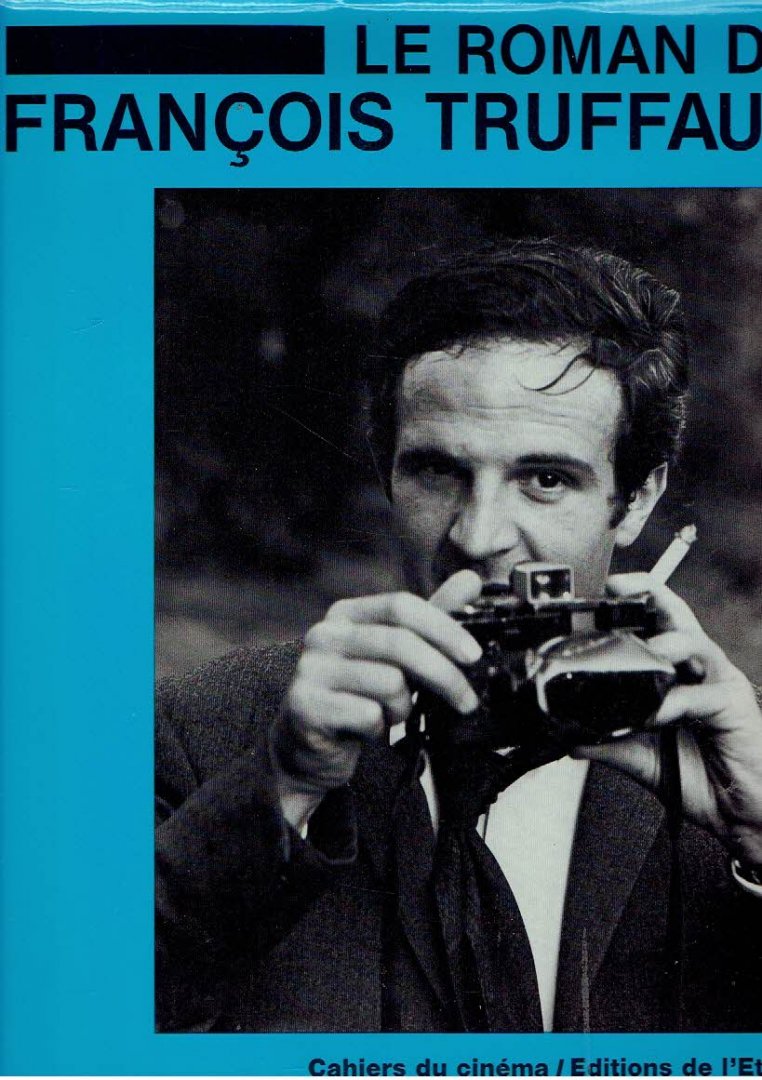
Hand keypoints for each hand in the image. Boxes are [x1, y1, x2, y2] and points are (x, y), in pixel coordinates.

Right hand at [271, 570, 482, 824]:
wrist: (308, 749)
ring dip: (403, 708)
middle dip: (443, 675)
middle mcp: (323, 634)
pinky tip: (367, 730)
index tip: (473, 655)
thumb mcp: (397, 658)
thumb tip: (471, 579)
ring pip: (389, 682)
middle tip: (467, 700)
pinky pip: (367, 714)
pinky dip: (379, 728)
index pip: (402, 605)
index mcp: (346, 614)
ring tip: (391, 715)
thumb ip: (432, 620)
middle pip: (400, 643)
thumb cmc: (358, 697)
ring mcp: (310, 669)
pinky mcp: (304, 705)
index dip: (444, 628)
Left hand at [573, 572, 761, 864]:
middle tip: (619, 590)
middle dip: (650, 595)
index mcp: (678, 673)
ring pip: (693, 643)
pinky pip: (701, 696)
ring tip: (644, 653)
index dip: (633, 602)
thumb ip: (609, 742)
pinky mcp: (734, 707)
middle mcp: (699, 670)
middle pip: (678, 616)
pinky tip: (655, 716)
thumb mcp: (642, 756)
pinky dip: (674, 703)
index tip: (604, 590)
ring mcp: (719, 683)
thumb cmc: (701, 778)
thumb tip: (570, 738)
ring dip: (664, 643)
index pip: (657, 624)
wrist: (737, 814)